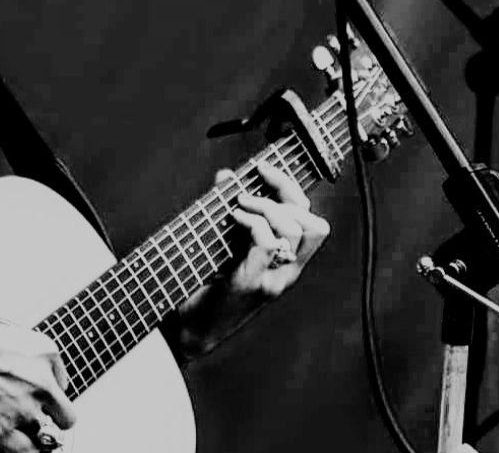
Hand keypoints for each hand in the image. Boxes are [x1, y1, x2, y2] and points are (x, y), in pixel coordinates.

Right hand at [0, 306, 75, 451]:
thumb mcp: (7, 332)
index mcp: (45, 351)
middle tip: (33, 414)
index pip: (62, 382)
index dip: (46, 389)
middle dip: (50, 416)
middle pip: (65, 415)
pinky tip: (14, 442)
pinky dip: (24, 450)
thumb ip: (22, 354)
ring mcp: (24, 408)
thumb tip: (20, 369)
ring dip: (32, 432)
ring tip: (15, 425)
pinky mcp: (3, 430)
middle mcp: (42, 380)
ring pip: (48, 437)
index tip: (35, 393)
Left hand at [173, 161, 329, 356]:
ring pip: (292, 231)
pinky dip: (252, 222)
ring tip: (239, 205)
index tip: (263, 170)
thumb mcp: (224, 242)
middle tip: (248, 192)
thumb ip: (231, 209)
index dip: (292, 189)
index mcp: (287, 264)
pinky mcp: (249, 284)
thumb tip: (226, 176)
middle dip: (283, 194)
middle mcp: (286, 273)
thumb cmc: (204, 283)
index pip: (312, 221)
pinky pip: (265, 245)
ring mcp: (271, 280)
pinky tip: (234, 218)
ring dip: (265, 206)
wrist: (187, 329)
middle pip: (312, 224)